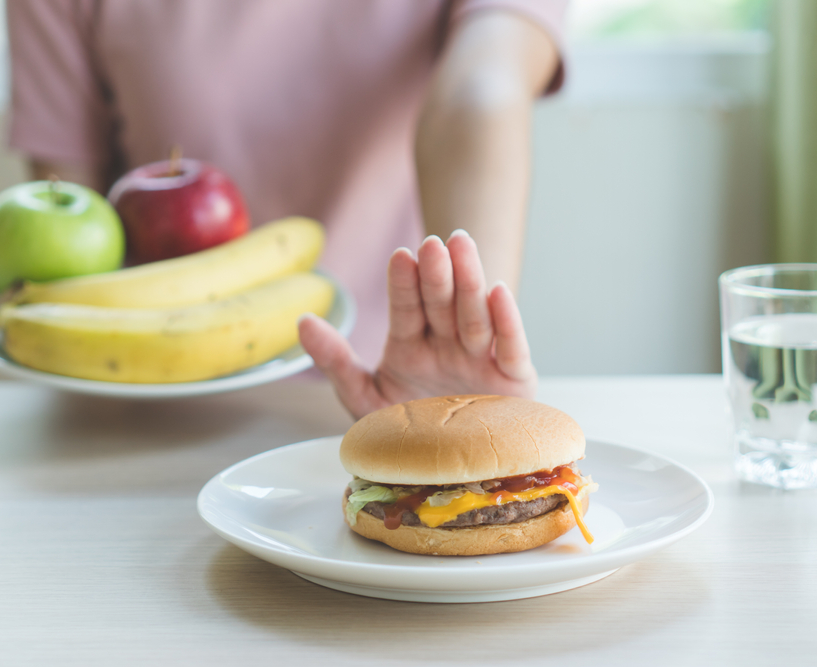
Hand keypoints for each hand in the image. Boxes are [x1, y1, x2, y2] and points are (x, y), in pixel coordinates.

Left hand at [298, 230, 536, 419]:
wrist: (450, 473)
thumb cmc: (409, 432)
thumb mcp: (364, 397)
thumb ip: (335, 361)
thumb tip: (302, 321)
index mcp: (410, 344)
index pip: (406, 308)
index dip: (404, 283)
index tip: (400, 256)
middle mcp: (446, 344)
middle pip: (441, 303)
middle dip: (437, 274)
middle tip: (433, 244)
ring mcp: (480, 358)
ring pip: (474, 314)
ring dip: (470, 280)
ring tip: (463, 246)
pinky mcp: (514, 378)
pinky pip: (511, 347)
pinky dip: (507, 321)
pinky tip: (498, 292)